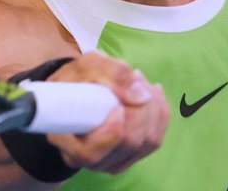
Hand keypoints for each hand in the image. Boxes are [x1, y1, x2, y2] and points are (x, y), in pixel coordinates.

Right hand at [45, 51, 167, 173]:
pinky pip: (156, 139)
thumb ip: (111, 75)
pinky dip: (159, 112)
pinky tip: (152, 92)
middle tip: (135, 76)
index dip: (111, 132)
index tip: (118, 105)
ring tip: (140, 81)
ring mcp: (114, 161)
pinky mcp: (133, 155)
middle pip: (129, 144)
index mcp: (67, 143)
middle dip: (141, 108)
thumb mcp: (86, 66)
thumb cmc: (76, 78)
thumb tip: (142, 95)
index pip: (92, 153)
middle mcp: (91, 159)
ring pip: (147, 142)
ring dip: (152, 107)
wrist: (77, 89)